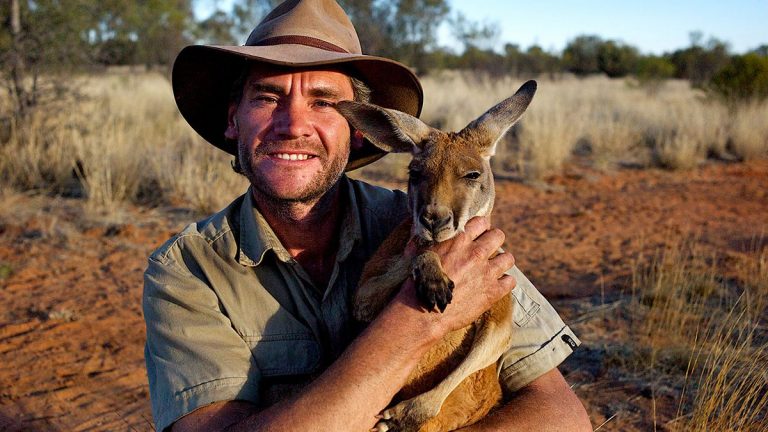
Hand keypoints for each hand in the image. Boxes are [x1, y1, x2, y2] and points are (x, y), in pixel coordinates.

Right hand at [397, 216, 516, 336]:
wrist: (423, 312)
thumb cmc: (417, 281)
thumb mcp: (417, 251)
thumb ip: (425, 235)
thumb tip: (422, 225)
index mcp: (459, 239)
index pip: (482, 221)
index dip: (480, 228)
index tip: (476, 236)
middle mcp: (475, 253)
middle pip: (498, 235)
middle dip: (493, 241)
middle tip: (485, 251)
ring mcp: (486, 273)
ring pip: (508, 258)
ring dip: (501, 261)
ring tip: (492, 268)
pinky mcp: (492, 292)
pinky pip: (510, 281)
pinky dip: (504, 283)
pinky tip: (495, 285)